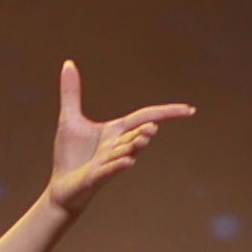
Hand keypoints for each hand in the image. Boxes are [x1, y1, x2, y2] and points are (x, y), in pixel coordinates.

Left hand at [45, 62, 192, 215]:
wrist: (62, 187)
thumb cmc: (70, 156)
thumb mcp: (69, 119)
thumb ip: (71, 92)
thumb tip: (68, 64)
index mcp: (116, 131)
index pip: (146, 117)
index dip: (167, 113)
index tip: (189, 110)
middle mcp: (118, 147)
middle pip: (138, 134)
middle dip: (146, 129)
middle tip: (153, 126)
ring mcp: (109, 163)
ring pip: (127, 151)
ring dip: (136, 143)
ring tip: (146, 134)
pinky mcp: (97, 177)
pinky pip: (111, 170)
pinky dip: (119, 165)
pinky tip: (127, 160)